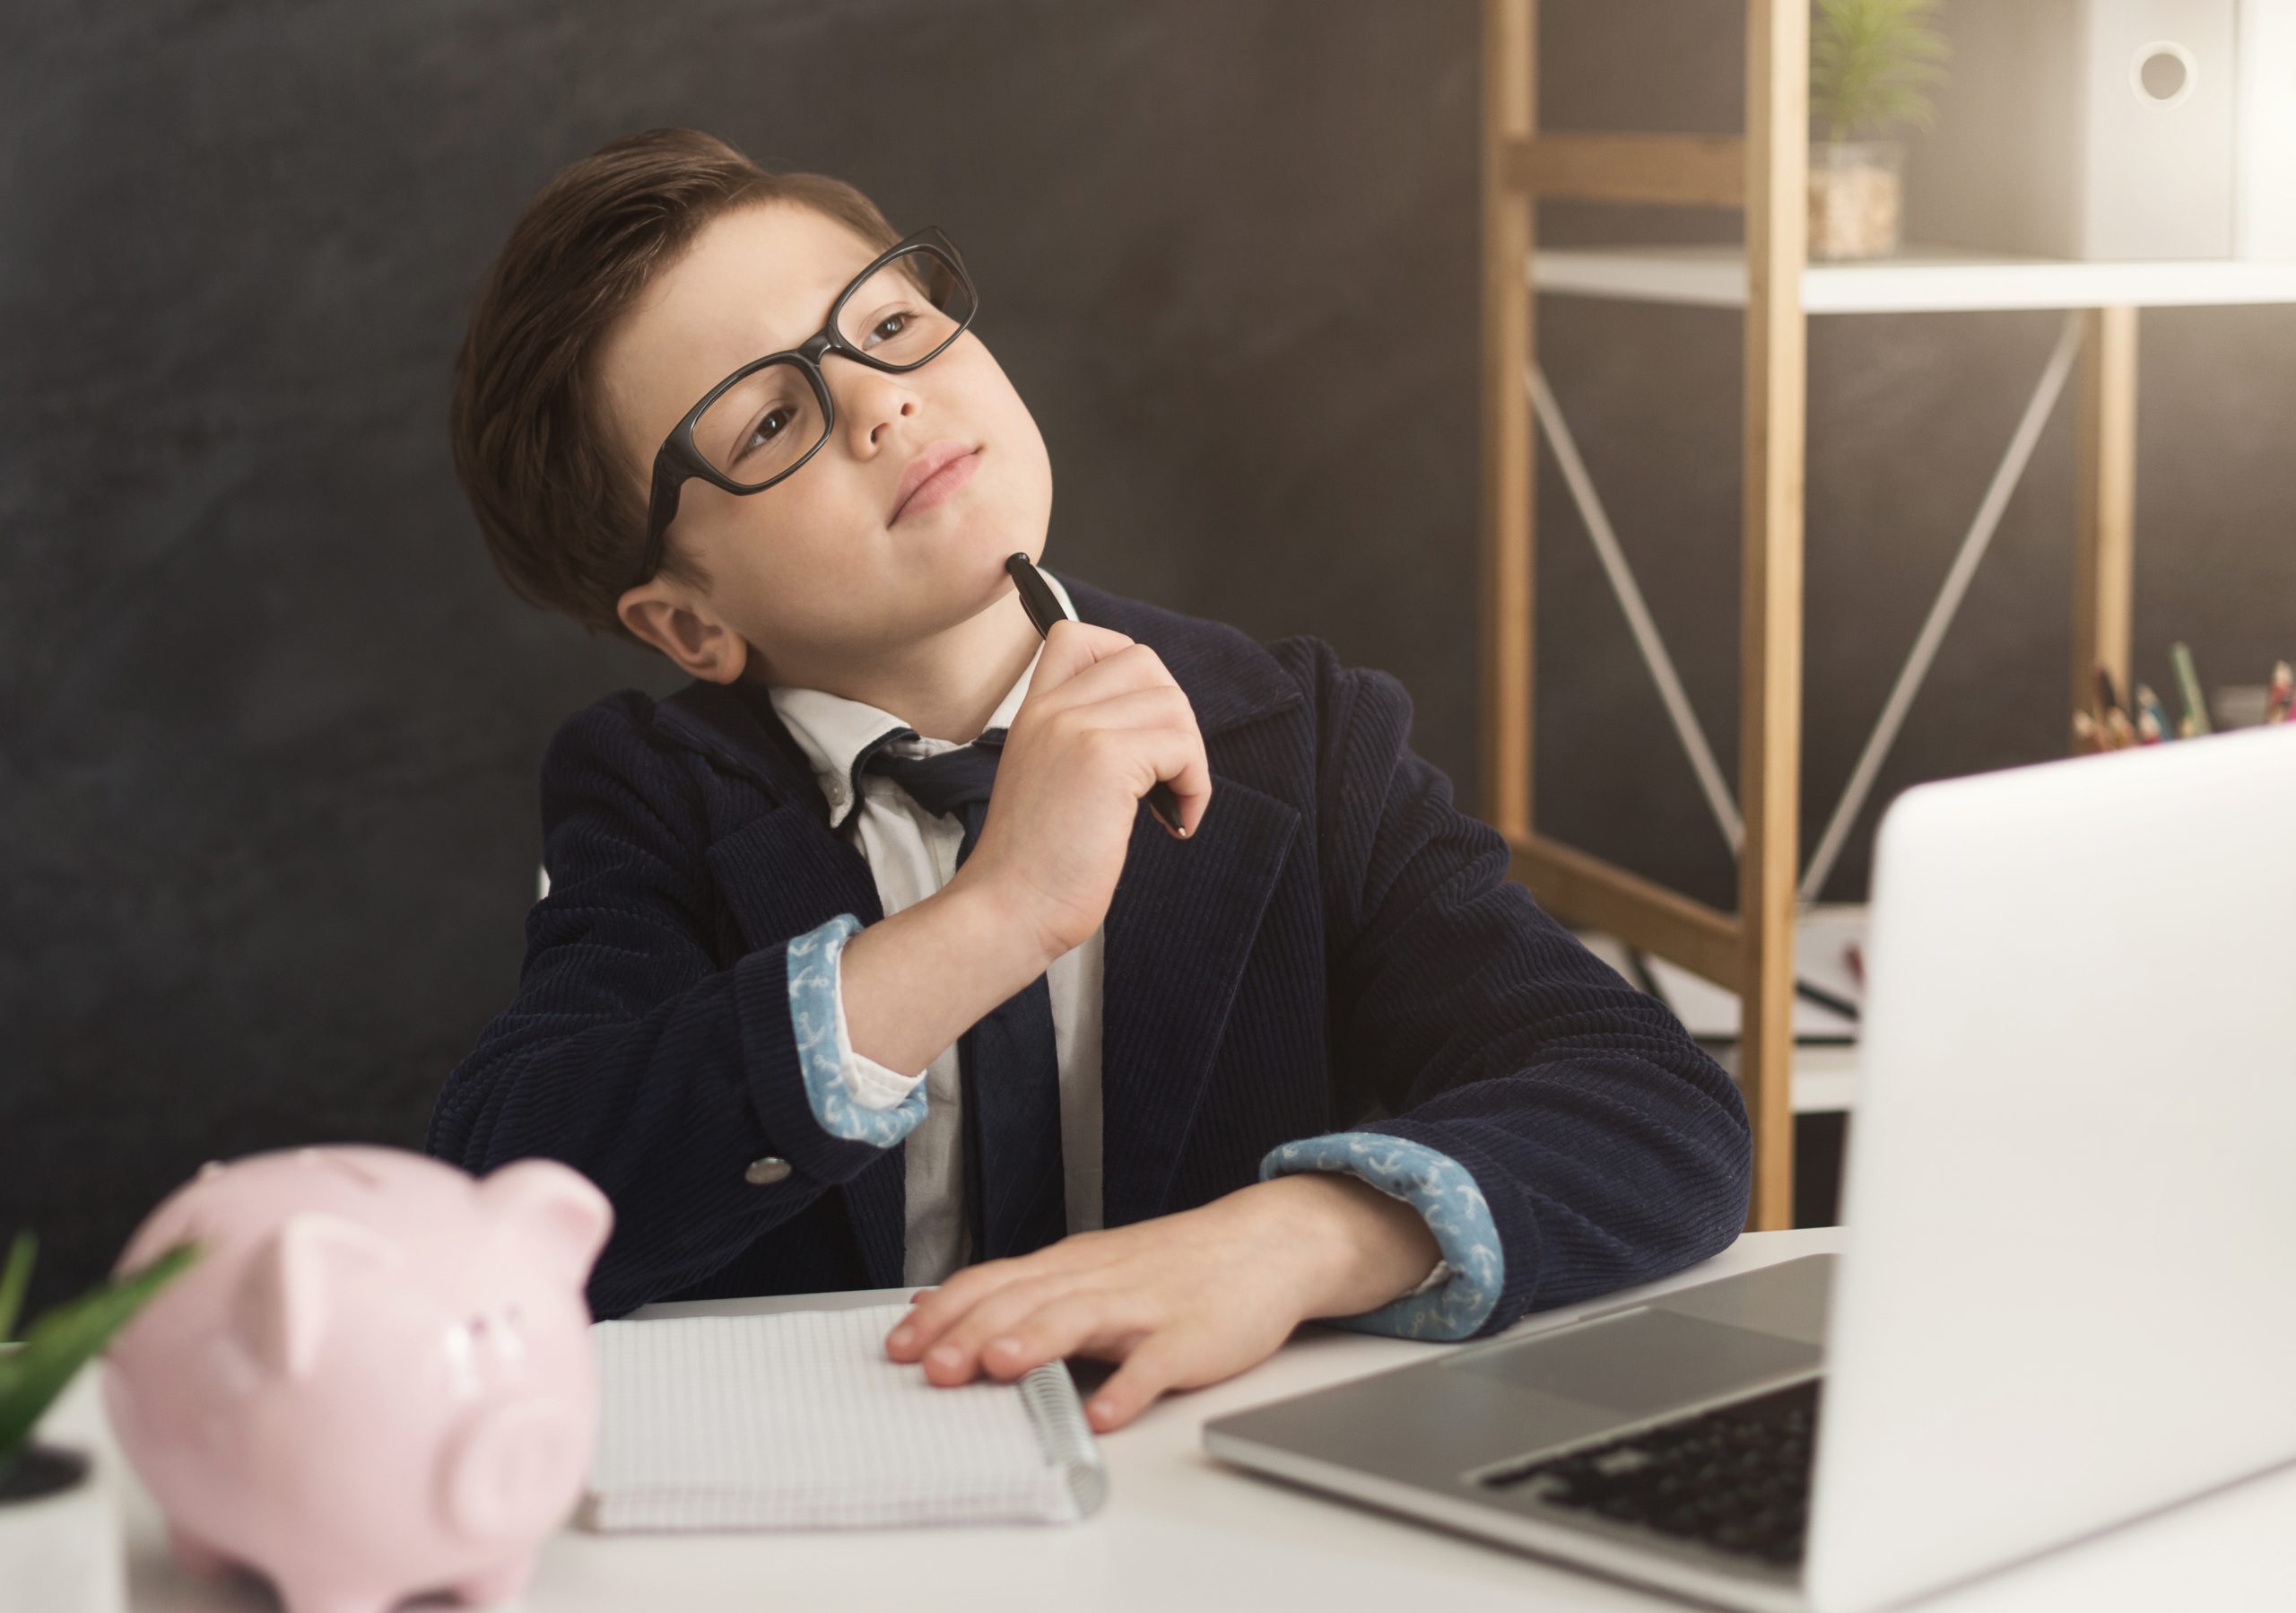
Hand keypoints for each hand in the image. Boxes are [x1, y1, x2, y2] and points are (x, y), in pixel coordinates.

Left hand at [880, 1174, 1442, 1430]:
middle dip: (975, 1332)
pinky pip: (1156, 1363)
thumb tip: (943, 1308)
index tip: (900, 1345)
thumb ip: (1022, 1290)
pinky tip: (1105, 1412)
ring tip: (1001, 1368)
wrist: (1263, 1243)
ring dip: (1037, 1343)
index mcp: (1069, 1267)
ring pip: (1082, 1319)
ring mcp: (1145, 1307)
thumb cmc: (1171, 1264)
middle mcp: (1098, 1281)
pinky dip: (1129, 1388)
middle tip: (934, 1368)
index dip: (945, 1312)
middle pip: (1026, 1301)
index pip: (993, 1281)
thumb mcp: (1088, 1267)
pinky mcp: (1191, 1336)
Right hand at [949, 619, 1211, 969]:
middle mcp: (1053, 709)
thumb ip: (1081, 742)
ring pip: (1173, 703)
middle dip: (1172, 716)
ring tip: (1169, 803)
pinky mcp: (1106, 759)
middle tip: (1163, 772)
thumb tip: (1153, 726)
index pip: (1079, 636)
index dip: (1125, 665)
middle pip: (1144, 661)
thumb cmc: (1032, 866)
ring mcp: (1077, 728)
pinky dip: (1194, 787)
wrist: (1008, 908)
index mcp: (1034, 712)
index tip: (1136, 726)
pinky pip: (1182, 746)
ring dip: (1190, 758)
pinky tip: (1174, 823)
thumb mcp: (1046, 780)